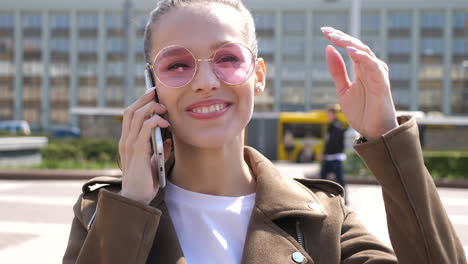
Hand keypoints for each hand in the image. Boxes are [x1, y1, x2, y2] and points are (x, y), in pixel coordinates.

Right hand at [118, 88, 171, 203]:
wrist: (136, 199)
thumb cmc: (145, 182)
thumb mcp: (154, 163)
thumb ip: (159, 150)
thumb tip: (168, 139)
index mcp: (128, 142)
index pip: (130, 116)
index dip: (139, 103)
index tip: (151, 94)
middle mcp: (125, 141)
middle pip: (131, 111)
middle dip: (144, 99)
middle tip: (155, 91)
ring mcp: (129, 145)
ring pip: (137, 116)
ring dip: (151, 108)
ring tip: (163, 107)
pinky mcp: (137, 151)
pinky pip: (145, 129)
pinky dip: (155, 121)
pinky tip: (165, 123)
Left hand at [321, 27, 397, 139]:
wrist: (373, 132)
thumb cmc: (361, 112)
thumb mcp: (343, 89)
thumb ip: (337, 71)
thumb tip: (328, 49)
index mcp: (361, 69)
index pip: (350, 48)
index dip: (338, 38)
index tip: (324, 31)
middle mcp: (371, 68)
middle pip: (356, 46)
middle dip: (342, 37)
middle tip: (326, 30)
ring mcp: (377, 74)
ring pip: (364, 52)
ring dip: (350, 43)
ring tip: (336, 37)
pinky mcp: (382, 83)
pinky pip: (373, 66)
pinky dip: (362, 57)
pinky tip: (350, 51)